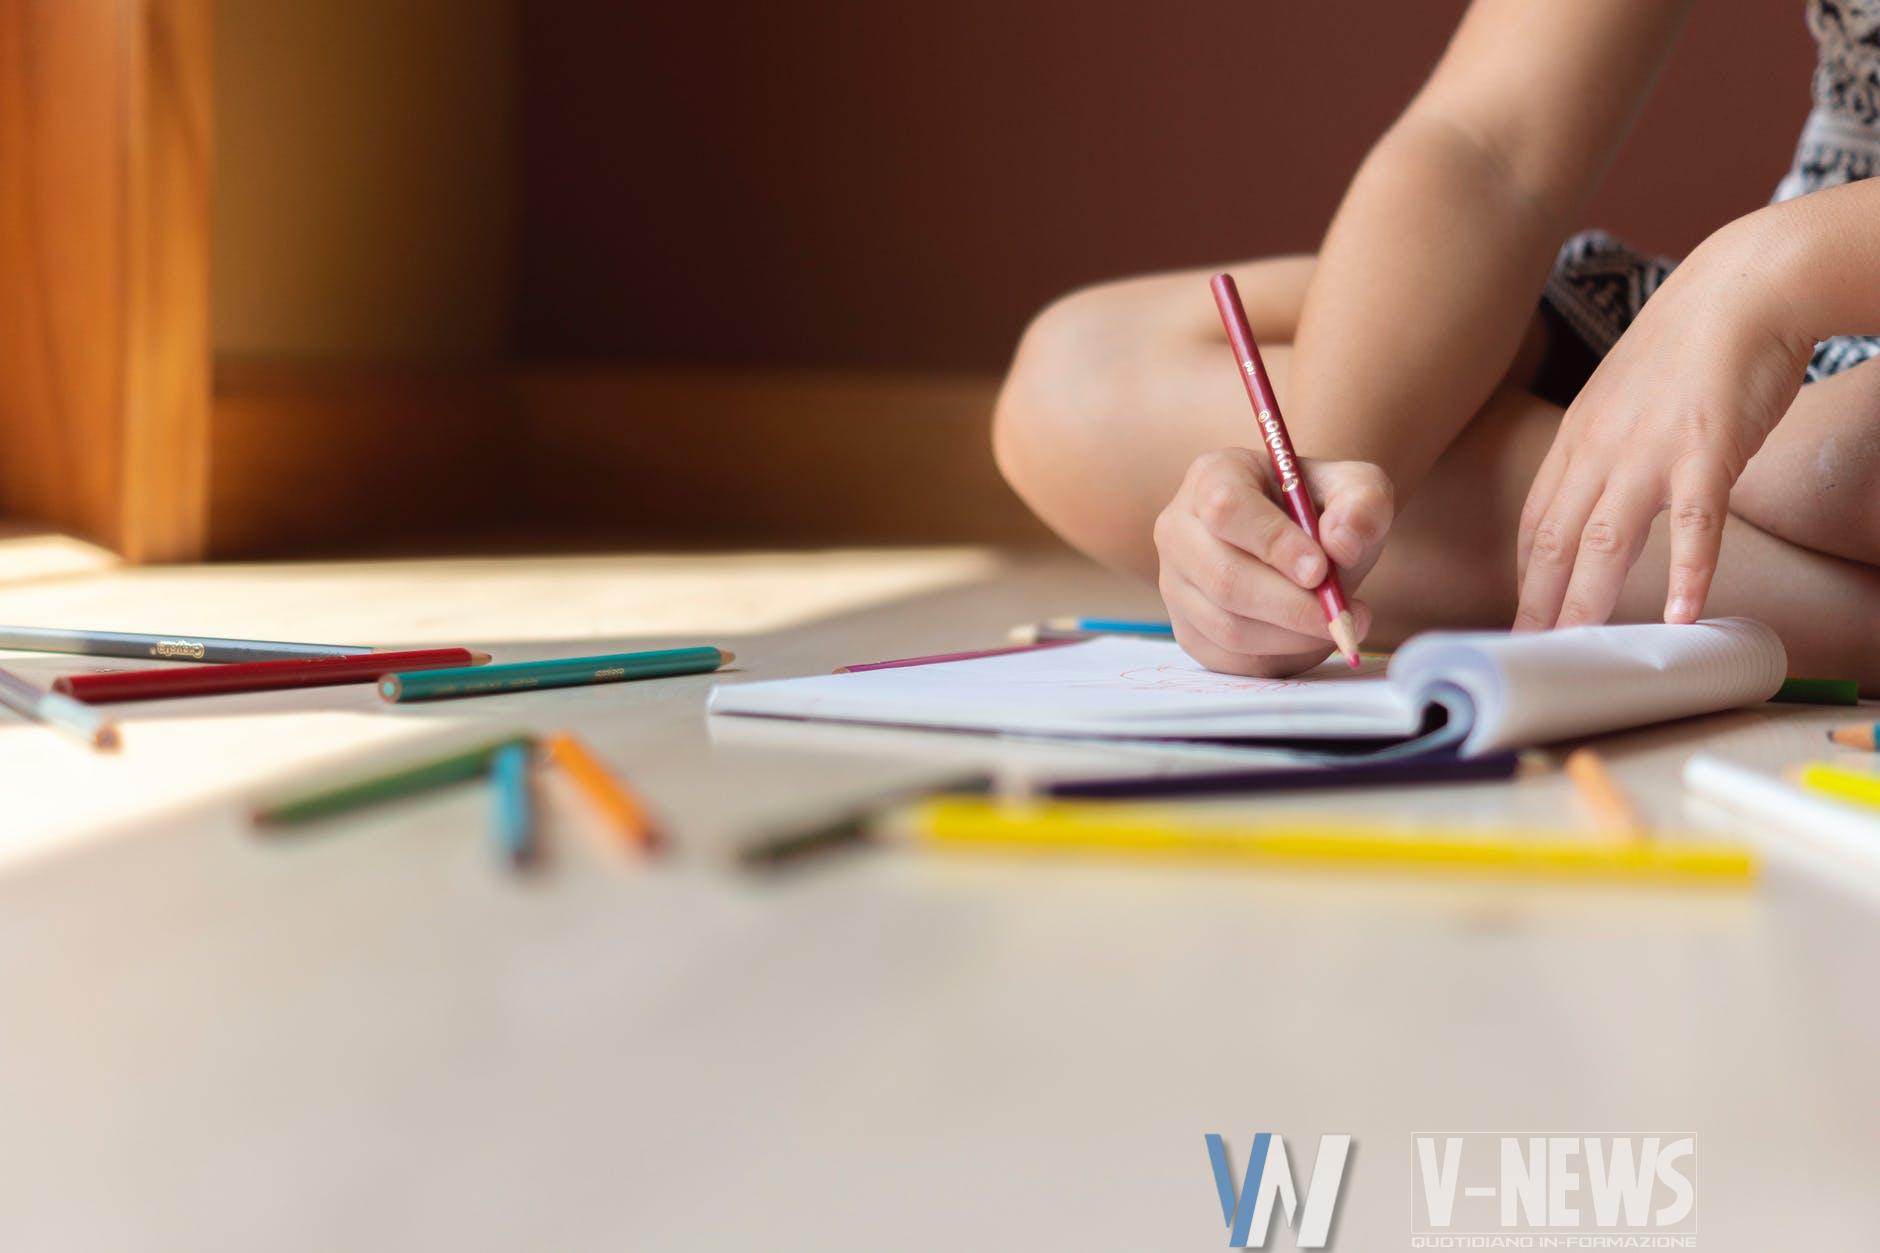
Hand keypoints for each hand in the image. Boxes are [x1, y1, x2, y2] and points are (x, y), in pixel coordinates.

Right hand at [1155, 447, 1391, 675]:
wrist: (1301, 545)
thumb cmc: (1322, 510)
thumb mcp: (1356, 489)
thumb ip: (1362, 505)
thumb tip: (1341, 545)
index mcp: (1212, 475)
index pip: (1226, 508)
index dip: (1274, 543)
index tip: (1320, 569)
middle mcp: (1179, 529)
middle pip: (1223, 577)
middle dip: (1291, 605)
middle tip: (1342, 615)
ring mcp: (1175, 583)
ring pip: (1227, 626)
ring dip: (1291, 636)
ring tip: (1335, 623)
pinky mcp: (1187, 630)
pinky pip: (1228, 658)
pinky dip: (1277, 657)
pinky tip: (1307, 637)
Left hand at [1515, 225, 1815, 628]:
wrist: (1745, 285)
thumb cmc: (1690, 345)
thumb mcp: (1621, 397)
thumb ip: (1604, 449)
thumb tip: (1599, 499)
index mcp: (1577, 437)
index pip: (1535, 522)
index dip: (1524, 578)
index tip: (1520, 620)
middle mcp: (1600, 448)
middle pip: (1556, 541)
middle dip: (1540, 604)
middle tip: (1530, 654)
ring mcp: (1651, 450)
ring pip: (1607, 541)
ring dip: (1590, 601)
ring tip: (1579, 650)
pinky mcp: (1707, 449)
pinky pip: (1695, 522)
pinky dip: (1689, 570)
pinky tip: (1685, 614)